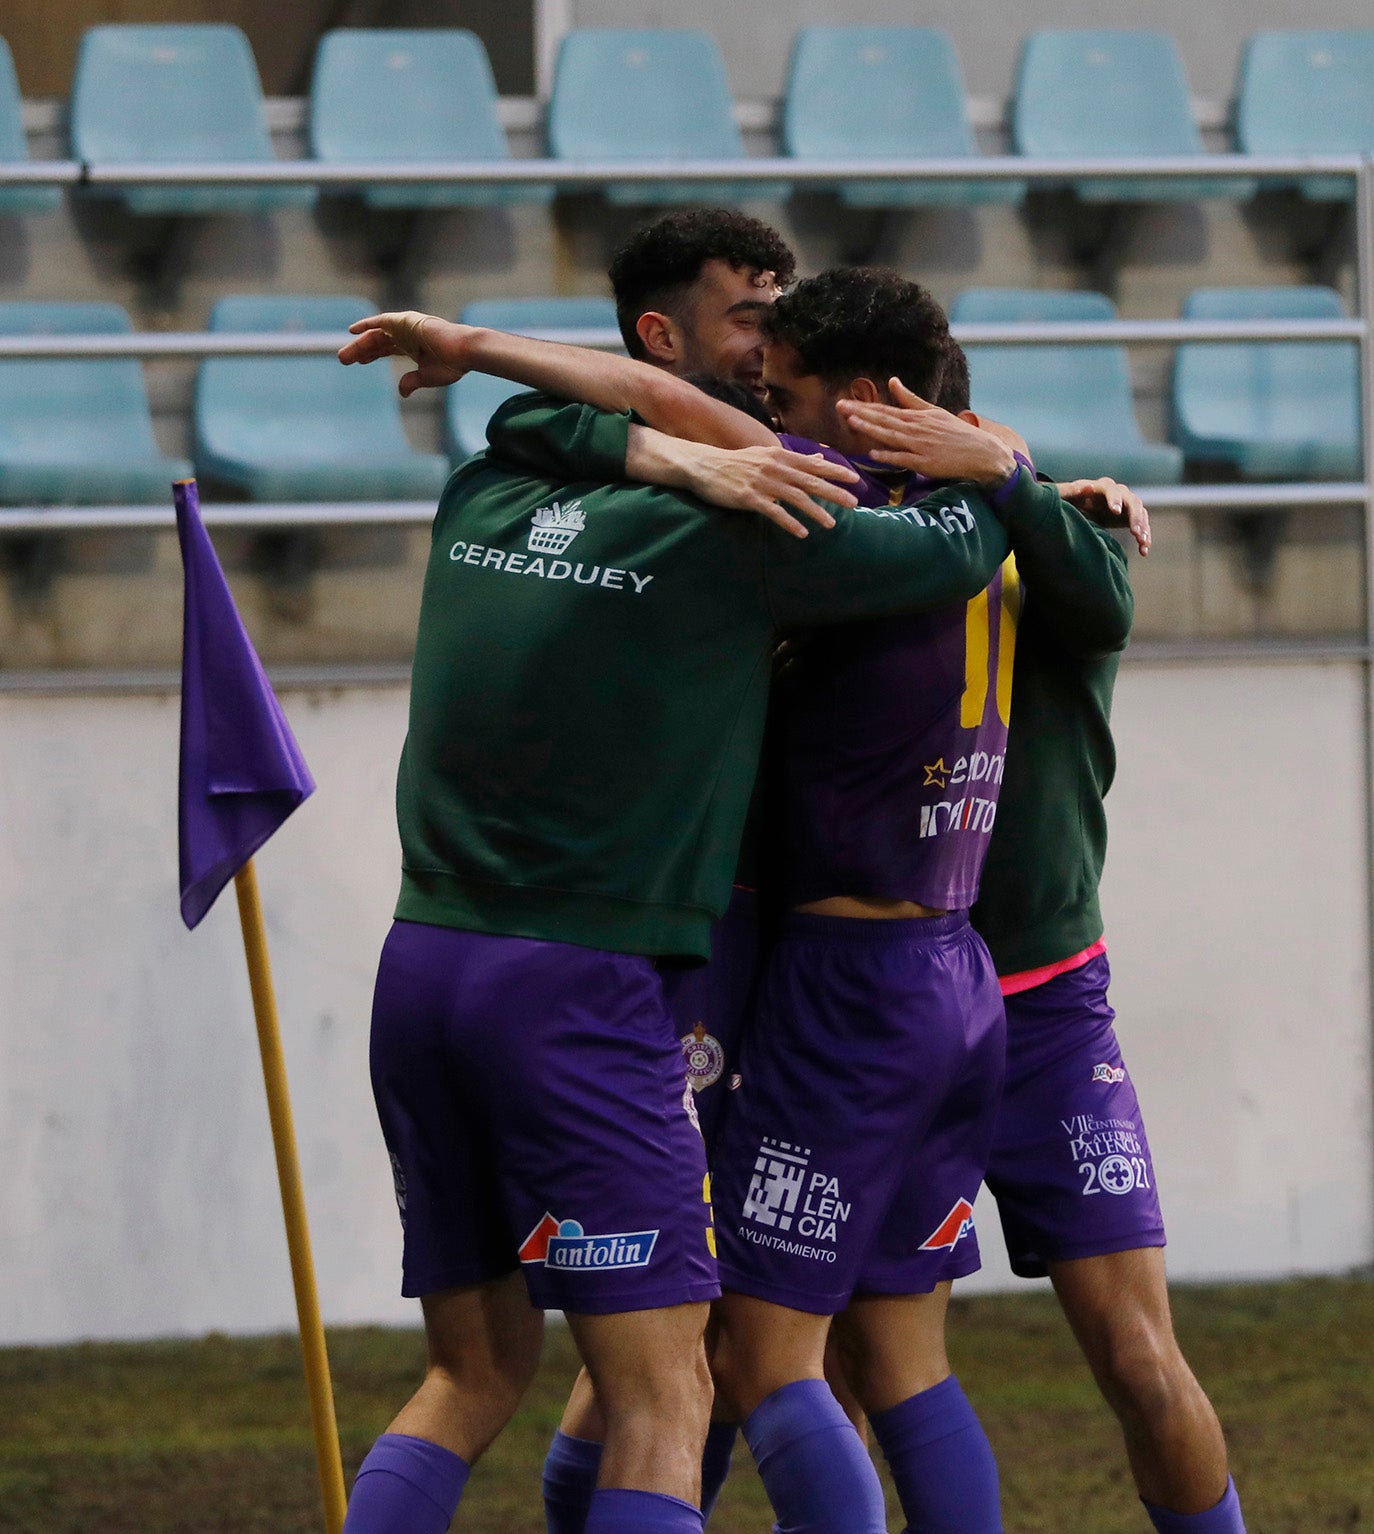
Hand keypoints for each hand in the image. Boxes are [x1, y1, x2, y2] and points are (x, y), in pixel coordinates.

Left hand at [338, 312, 475, 396]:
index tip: (359, 361)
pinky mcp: (405, 322)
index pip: (386, 349)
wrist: (465, 351)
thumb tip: (401, 392)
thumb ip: (412, 381)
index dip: (372, 355)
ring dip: (359, 344)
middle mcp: (407, 334)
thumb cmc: (452, 364)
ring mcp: (406, 327)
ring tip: (344, 356)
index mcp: (413, 346)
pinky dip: (367, 324)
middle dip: (360, 351)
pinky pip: (381, 322)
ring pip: (376, 335)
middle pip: (377, 342)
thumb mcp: (427, 377)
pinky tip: (353, 331)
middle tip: (344, 360)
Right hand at [674, 441, 858, 536]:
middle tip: (854, 503)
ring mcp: (762, 483)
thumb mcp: (766, 456)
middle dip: (834, 492)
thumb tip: (820, 459)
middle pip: (810, 481)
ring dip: (816, 511)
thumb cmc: (736, 463)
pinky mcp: (749, 497)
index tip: (855, 479)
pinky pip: (774, 512)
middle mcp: (774, 467)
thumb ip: (794, 460)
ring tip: (831, 524)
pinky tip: (802, 533)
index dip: (835, 472)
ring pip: (796, 498)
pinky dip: (789, 523)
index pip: (814, 464)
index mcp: (780, 456)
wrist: (703, 465)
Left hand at [837, 378, 1017, 488]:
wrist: (981, 453)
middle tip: (840, 407)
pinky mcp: (926, 463)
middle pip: (884, 420)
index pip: (885, 410)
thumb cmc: (956, 433)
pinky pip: (904, 459)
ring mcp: (921, 446)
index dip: (863, 407)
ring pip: (891, 436)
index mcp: (917, 417)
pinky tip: (874, 453)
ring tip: (852, 423)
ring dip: (871, 429)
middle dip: (861, 414)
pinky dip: (889, 455)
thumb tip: (893, 381)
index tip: (844, 403)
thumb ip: (910, 399)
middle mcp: (917, 429)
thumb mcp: (933, 412)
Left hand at [1057, 477, 1150, 555]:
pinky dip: (1145, 538)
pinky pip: (1142, 526)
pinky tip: (1144, 551)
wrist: (1077, 508)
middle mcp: (1119, 493)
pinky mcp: (1131, 517)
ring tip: (1143, 543)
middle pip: (1132, 502)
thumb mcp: (1065, 496)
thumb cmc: (1068, 500)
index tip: (1116, 511)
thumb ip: (1072, 491)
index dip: (1115, 500)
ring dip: (1143, 528)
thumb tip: (1087, 487)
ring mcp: (1127, 504)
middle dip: (1135, 517)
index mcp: (1102, 487)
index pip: (1112, 490)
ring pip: (1141, 514)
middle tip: (1135, 532)